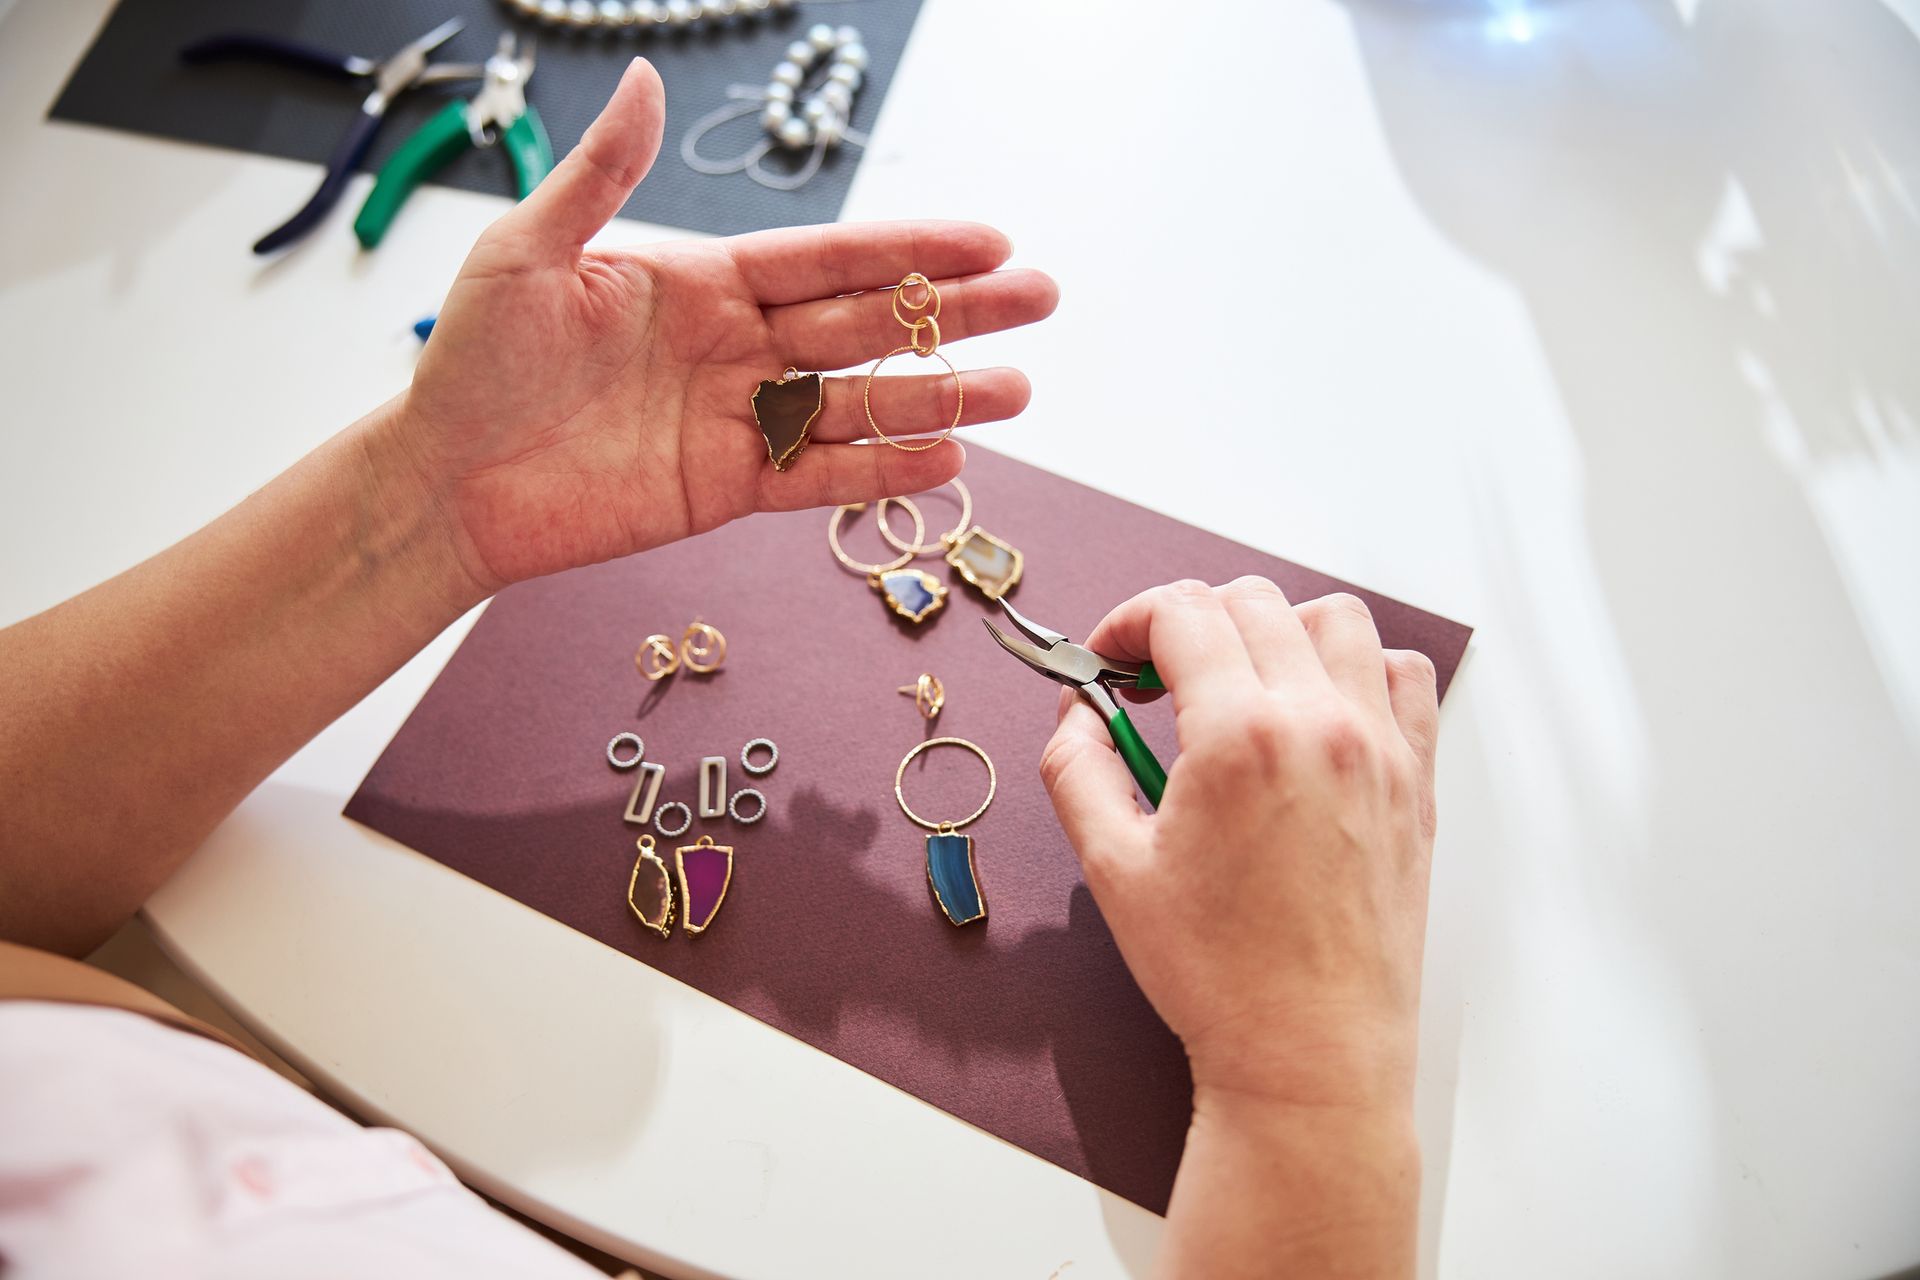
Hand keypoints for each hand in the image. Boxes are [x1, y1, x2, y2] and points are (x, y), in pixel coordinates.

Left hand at [392, 59, 1056, 595]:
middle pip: (865, 325)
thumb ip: (603, 174)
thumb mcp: (529, 251)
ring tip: (1018, 392)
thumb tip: (655, 83)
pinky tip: (946, 463)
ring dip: (940, 397)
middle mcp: (735, 345)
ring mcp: (738, 419)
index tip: (987, 239)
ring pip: (858, 404)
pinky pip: (818, 479)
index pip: (826, 260)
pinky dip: (880, 473)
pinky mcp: (727, 489)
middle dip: (954, 314)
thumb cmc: (472, 360)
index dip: (908, 249)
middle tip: (1039, 299)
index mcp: (701, 280)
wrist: (442, 480)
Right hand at [1040, 579, 1439, 1110]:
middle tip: (1156, 680)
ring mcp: (1380, 749)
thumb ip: (1079, 768)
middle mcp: (1321, 725)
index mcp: (1241, 737)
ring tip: (1240, 685)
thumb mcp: (1112, 868)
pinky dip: (1358, 666)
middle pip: (1252, 601)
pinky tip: (1317, 708)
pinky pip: (1403, 676)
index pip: (1183, 612)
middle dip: (1189, 623)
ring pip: (1335, 620)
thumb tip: (1078, 714)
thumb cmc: (1219, 976)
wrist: (1310, 1055)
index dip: (1129, 620)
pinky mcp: (1415, 783)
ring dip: (1276, 630)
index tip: (1110, 658)